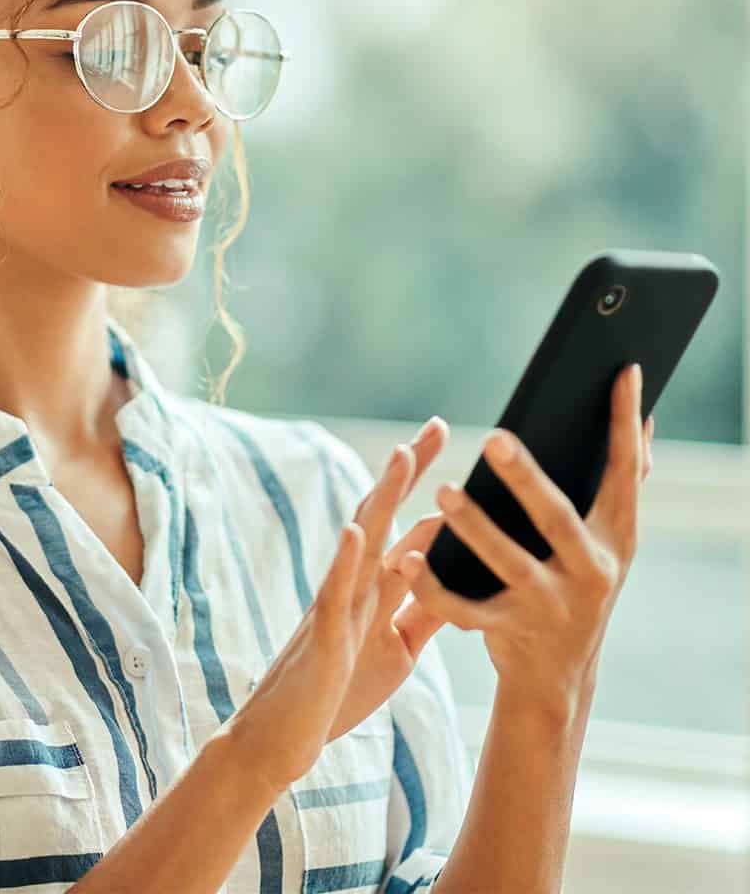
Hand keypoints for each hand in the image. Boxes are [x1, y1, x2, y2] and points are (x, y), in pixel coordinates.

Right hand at [325, 416, 458, 738]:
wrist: (278, 741)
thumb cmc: (333, 692)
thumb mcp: (395, 648)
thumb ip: (423, 609)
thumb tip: (456, 572)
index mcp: (371, 590)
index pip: (403, 526)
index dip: (424, 485)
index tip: (443, 438)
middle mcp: (353, 588)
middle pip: (382, 517)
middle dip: (407, 472)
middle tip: (434, 425)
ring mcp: (335, 609)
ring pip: (361, 545)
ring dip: (380, 500)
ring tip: (401, 456)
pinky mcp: (324, 642)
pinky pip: (334, 597)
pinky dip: (346, 562)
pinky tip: (358, 532)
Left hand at [396, 363, 653, 718]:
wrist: (557, 678)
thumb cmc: (576, 582)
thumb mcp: (607, 540)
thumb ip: (622, 481)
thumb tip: (644, 415)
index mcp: (617, 538)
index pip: (624, 472)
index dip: (623, 423)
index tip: (620, 371)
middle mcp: (591, 572)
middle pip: (557, 519)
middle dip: (527, 478)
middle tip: (493, 436)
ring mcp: (551, 607)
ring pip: (509, 563)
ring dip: (475, 526)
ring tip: (443, 490)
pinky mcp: (509, 633)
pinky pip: (464, 609)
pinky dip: (433, 586)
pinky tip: (405, 557)